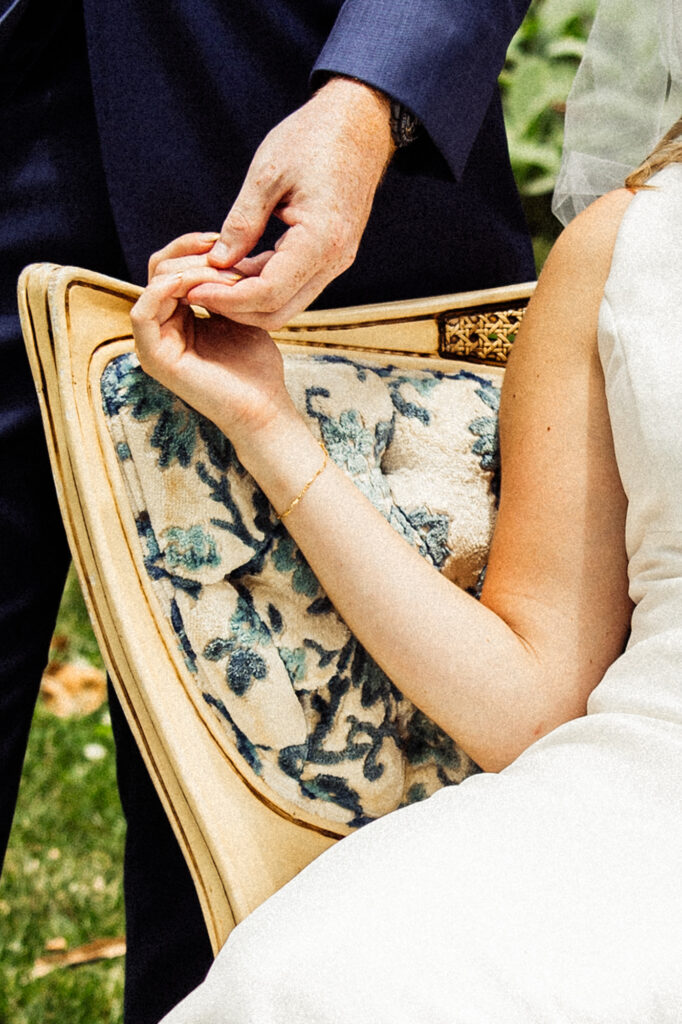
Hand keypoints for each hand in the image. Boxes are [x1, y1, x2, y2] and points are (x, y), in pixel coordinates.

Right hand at [131, 235, 297, 453]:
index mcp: (177, 317)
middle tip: (230, 260)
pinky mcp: (152, 357)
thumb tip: (215, 251)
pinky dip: (172, 289)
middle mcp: (160, 328)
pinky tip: (204, 286)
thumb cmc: (256, 366)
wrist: (264, 407)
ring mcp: (152, 343)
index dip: (194, 247)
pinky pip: (144, 310)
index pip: (170, 266)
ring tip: (228, 278)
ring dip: (192, 270)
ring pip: (154, 282)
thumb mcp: (239, 312)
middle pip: (159, 268)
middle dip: (195, 255)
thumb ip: (221, 285)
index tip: (225, 241)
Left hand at [178, 77, 393, 329]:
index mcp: (320, 240)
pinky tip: (235, 268)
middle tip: (197, 291)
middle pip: (279, 311)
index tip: (193, 290)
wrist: (358, 122)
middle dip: (235, 309)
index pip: (268, 292)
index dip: (227, 298)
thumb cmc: (315, 138)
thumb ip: (241, 223)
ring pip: (287, 303)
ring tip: (211, 280)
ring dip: (248, 299)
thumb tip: (217, 261)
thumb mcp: (267, 175)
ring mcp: (335, 261)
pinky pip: (294, 284)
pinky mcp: (331, 255)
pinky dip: (263, 284)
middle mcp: (334, 260)